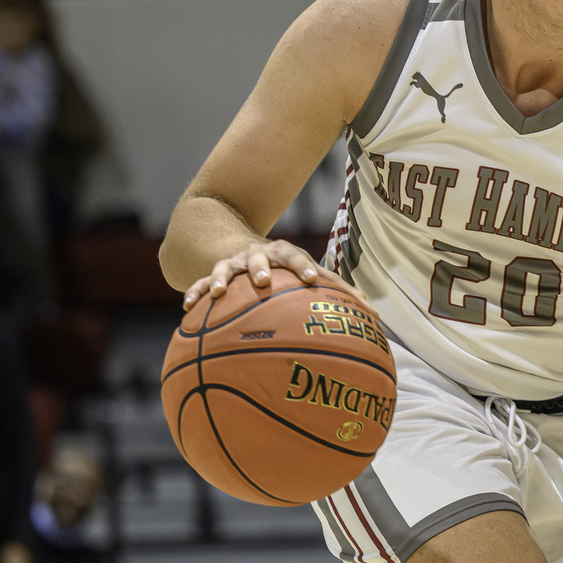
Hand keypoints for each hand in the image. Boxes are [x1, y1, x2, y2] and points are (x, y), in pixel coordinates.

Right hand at [183, 240, 344, 310]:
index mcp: (285, 254)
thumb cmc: (288, 269)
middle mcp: (259, 255)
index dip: (303, 267)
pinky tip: (188, 307)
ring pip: (227, 267)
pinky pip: (202, 283)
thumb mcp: (308, 274)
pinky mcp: (215, 274)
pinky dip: (196, 292)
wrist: (245, 248)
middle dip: (261, 267)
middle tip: (263, 280)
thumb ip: (336, 291)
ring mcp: (235, 263)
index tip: (309, 280)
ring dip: (223, 277)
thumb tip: (374, 314)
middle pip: (260, 257)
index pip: (296, 257)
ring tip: (220, 292)